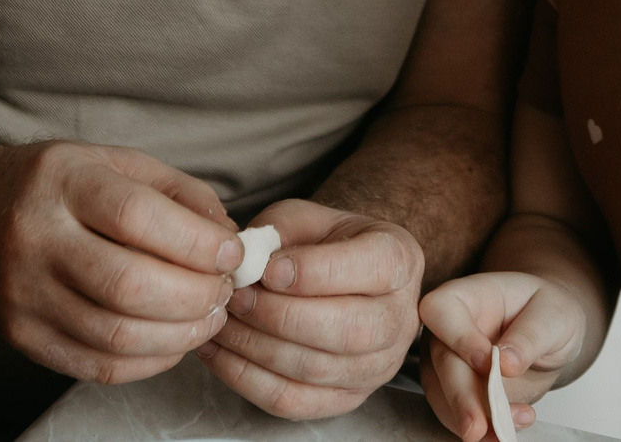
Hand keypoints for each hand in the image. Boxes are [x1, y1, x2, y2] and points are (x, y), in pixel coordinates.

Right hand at [0, 141, 241, 385]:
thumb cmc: (54, 186)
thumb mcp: (113, 162)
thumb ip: (178, 193)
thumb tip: (229, 238)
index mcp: (62, 183)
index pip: (136, 217)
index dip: (197, 241)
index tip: (232, 251)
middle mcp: (34, 239)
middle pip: (129, 285)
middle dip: (196, 295)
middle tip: (224, 290)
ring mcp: (23, 295)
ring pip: (116, 335)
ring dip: (180, 335)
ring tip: (206, 316)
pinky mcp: (21, 338)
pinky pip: (98, 366)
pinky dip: (150, 361)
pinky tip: (172, 340)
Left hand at [197, 197, 423, 417]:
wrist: (340, 276)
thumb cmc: (322, 243)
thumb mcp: (305, 218)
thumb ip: (277, 233)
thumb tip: (245, 263)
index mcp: (399, 260)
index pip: (370, 270)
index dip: (314, 272)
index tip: (268, 270)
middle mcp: (399, 319)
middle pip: (346, 331)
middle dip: (280, 316)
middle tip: (236, 298)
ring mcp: (378, 366)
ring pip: (315, 370)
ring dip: (256, 348)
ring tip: (222, 321)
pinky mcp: (346, 397)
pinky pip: (293, 401)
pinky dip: (247, 379)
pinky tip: (220, 353)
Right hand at [418, 271, 588, 441]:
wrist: (548, 334)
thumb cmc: (545, 311)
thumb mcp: (553, 315)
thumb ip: (531, 335)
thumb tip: (507, 364)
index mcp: (464, 297)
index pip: (441, 310)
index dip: (458, 338)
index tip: (487, 363)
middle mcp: (447, 330)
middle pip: (441, 363)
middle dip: (460, 398)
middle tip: (478, 427)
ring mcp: (447, 363)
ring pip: (444, 396)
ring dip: (471, 420)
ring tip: (505, 432)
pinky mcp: (457, 393)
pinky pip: (457, 416)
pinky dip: (481, 430)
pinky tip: (505, 432)